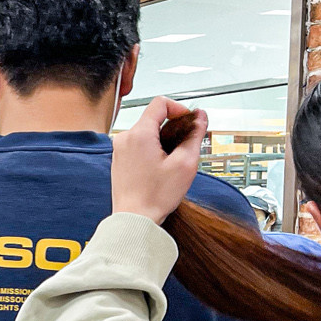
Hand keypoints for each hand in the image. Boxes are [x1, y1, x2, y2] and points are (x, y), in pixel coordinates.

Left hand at [111, 98, 208, 223]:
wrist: (134, 218)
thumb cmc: (155, 196)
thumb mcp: (185, 163)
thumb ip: (195, 135)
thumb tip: (200, 117)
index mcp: (139, 134)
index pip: (160, 103)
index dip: (180, 108)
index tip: (189, 121)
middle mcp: (125, 138)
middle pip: (154, 118)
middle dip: (173, 127)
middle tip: (186, 145)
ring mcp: (120, 149)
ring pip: (147, 132)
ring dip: (163, 139)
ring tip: (173, 160)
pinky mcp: (119, 159)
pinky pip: (139, 144)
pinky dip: (153, 149)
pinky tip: (161, 167)